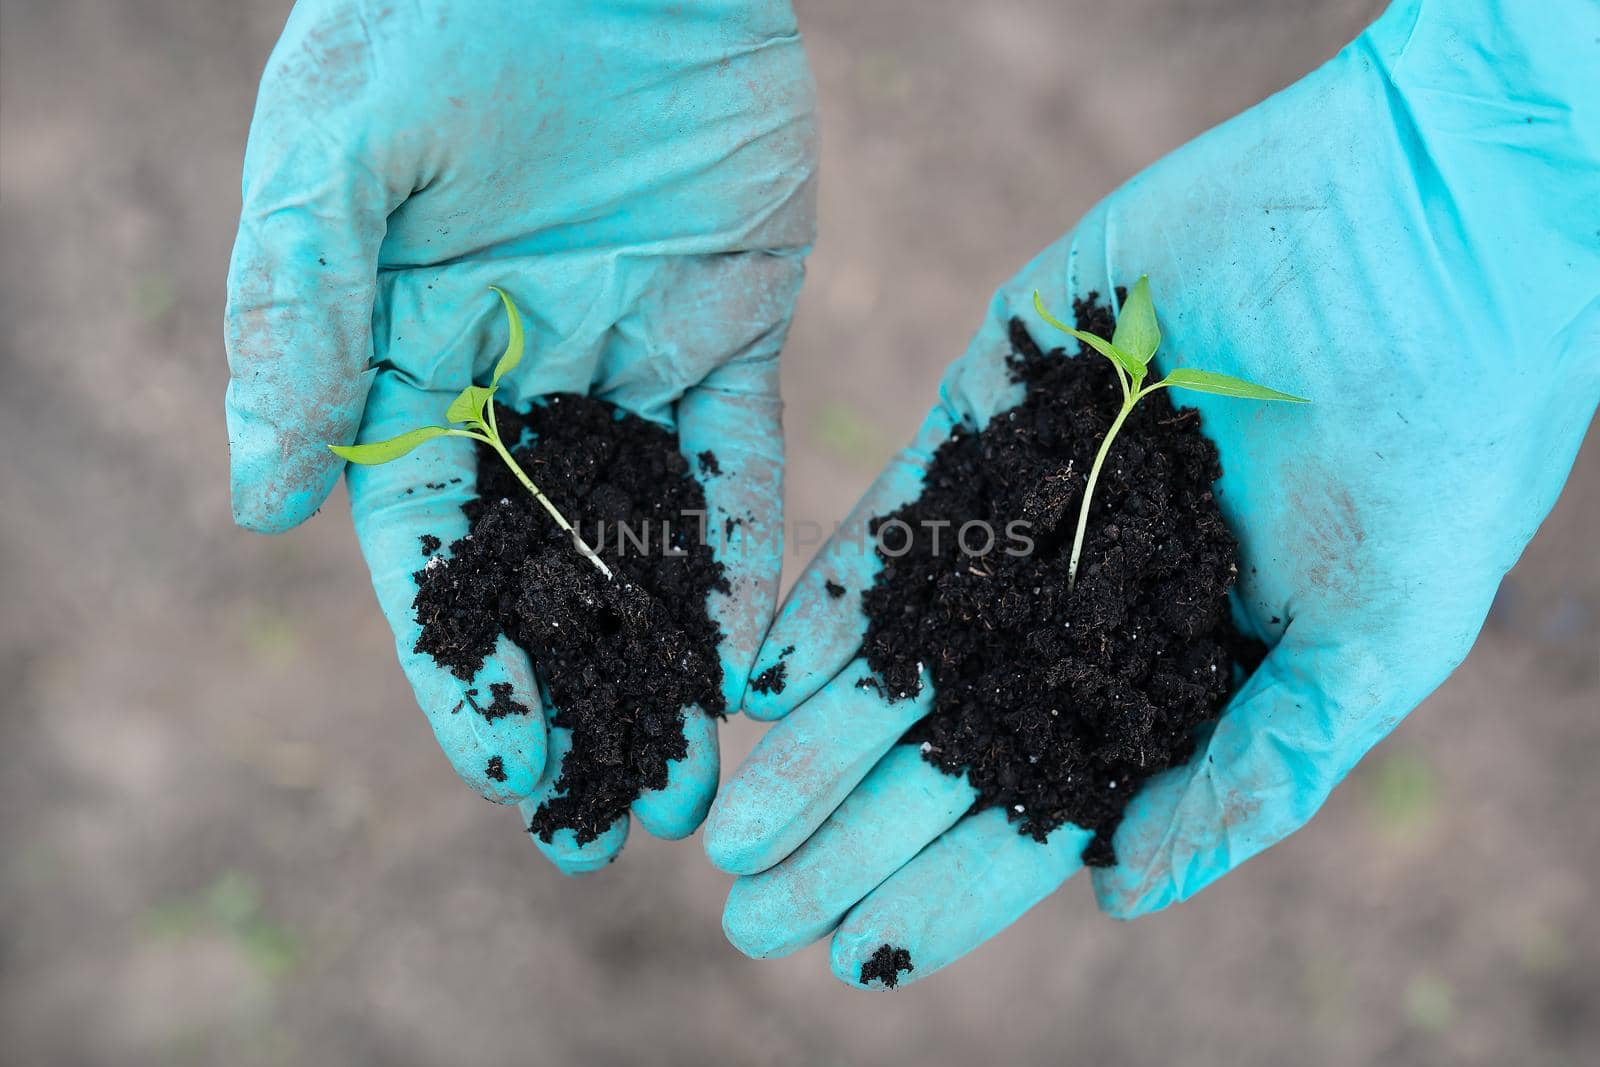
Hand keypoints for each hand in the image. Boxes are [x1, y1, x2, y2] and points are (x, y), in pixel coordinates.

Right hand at [224, 0, 814, 871]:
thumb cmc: (439, 14)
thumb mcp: (331, 158)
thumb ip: (296, 322)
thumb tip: (260, 504)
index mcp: (407, 361)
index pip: (429, 549)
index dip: (462, 665)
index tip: (501, 768)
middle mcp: (519, 382)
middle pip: (546, 577)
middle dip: (574, 702)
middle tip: (607, 828)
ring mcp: (630, 358)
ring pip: (649, 542)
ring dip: (667, 664)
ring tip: (694, 786)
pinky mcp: (730, 323)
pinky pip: (742, 462)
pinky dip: (749, 555)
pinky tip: (756, 659)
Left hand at [704, 0, 1598, 983]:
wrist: (1434, 226)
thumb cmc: (1447, 442)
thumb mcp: (1381, 636)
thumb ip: (1259, 766)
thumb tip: (1116, 893)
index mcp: (1175, 673)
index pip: (1043, 806)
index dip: (950, 885)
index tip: (856, 956)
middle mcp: (1088, 601)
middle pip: (947, 742)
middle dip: (849, 828)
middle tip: (748, 904)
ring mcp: (1036, 504)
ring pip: (905, 645)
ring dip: (818, 734)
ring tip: (732, 819)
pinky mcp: (997, 403)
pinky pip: (898, 516)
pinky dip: (839, 595)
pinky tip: (770, 672)